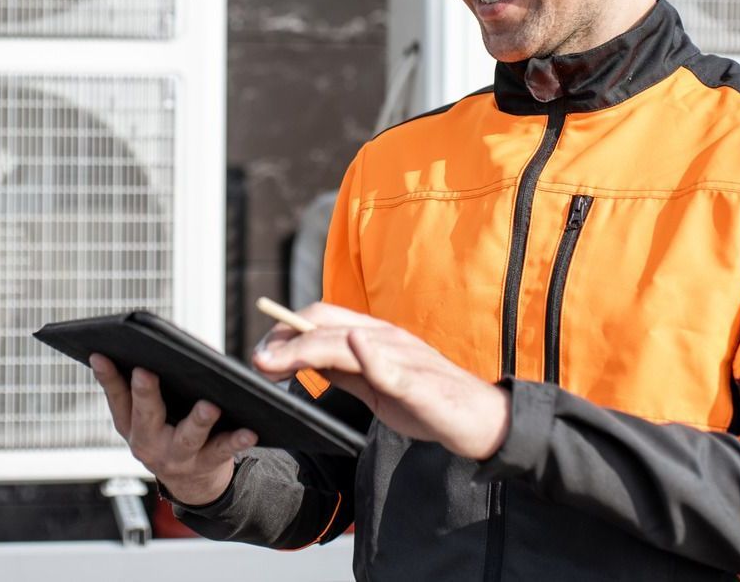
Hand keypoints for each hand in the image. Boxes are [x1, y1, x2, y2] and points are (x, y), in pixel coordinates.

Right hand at [89, 353, 257, 504]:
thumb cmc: (170, 433)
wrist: (193, 484)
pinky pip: (223, 450)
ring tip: (209, 406)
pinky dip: (236, 440)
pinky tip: (249, 429)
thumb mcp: (146, 416)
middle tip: (145, 372)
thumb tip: (153, 343)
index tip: (101, 355)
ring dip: (198, 420)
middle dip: (145, 393)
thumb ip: (143, 387)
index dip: (106, 375)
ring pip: (187, 436)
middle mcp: (149, 442)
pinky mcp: (206, 462)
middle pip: (146, 415)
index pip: (116, 396)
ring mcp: (177, 455)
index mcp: (131, 424)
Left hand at [252, 303, 510, 459]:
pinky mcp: (423, 384)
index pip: (322, 318)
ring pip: (351, 341)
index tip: (260, 352)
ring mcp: (405, 357)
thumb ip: (343, 370)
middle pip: (328, 325)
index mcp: (373, 337)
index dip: (286, 330)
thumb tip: (303, 360)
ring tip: (278, 360)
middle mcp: (386, 337)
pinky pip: (396, 368)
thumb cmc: (428, 402)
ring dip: (310, 347)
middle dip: (286, 340)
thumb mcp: (374, 385)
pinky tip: (355, 349)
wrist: (482, 421)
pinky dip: (373, 357)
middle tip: (257, 361)